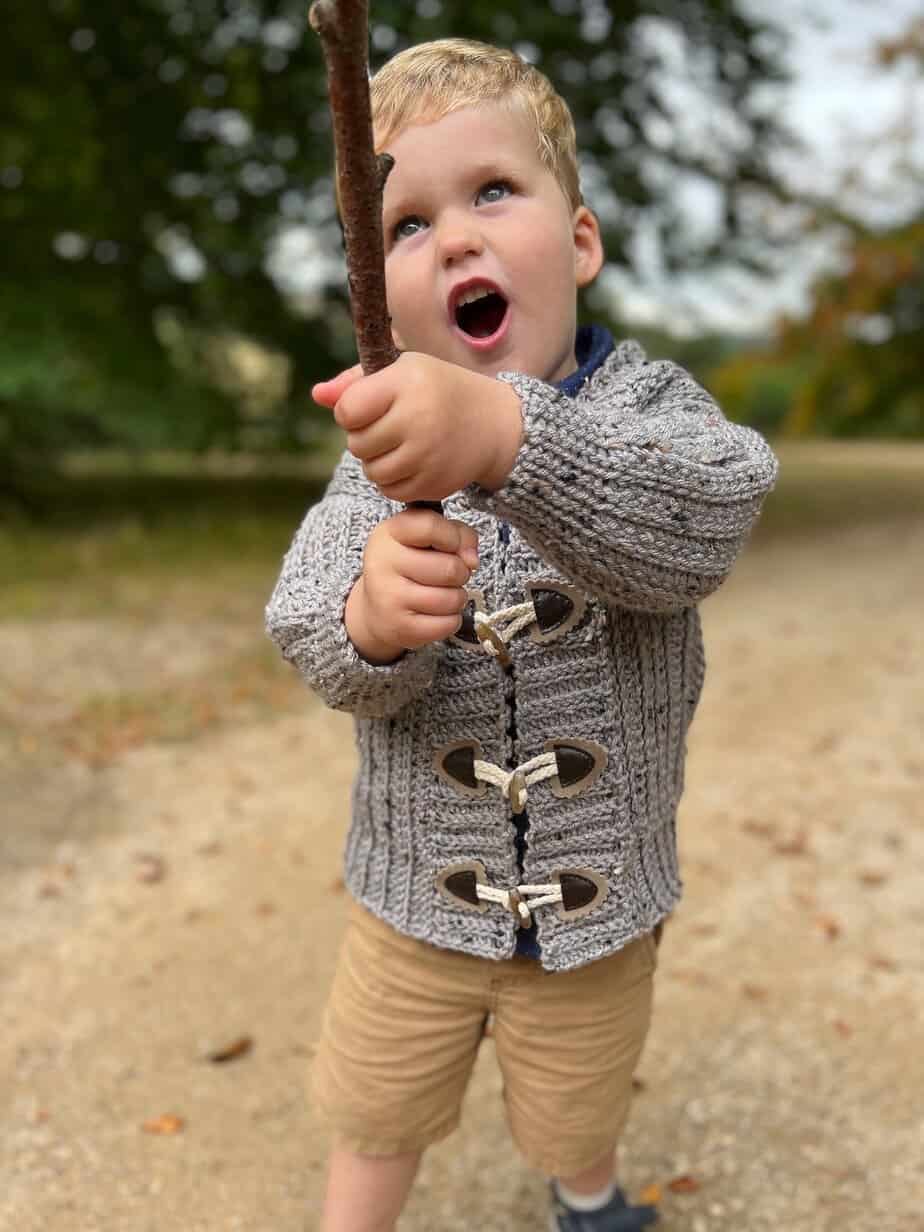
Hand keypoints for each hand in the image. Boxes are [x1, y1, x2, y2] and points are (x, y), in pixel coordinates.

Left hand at [313, 352, 522, 501]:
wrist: (493, 424)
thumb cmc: (438, 390)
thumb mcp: (402, 372)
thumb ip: (355, 383)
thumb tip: (316, 395)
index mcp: (406, 383)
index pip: (348, 410)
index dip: (351, 411)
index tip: (368, 407)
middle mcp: (417, 419)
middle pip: (357, 444)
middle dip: (365, 438)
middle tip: (390, 427)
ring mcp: (426, 455)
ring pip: (372, 471)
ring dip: (377, 461)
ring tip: (400, 445)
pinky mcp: (433, 483)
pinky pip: (390, 491)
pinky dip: (394, 480)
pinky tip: (411, 462)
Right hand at [344, 508, 479, 662]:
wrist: (376, 609)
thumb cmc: (408, 566)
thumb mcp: (426, 538)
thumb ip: (457, 534)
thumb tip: (472, 560)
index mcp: (390, 533)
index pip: (430, 527)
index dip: (454, 538)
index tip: (454, 546)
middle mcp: (383, 563)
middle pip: (450, 568)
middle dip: (461, 573)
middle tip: (449, 576)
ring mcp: (390, 597)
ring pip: (452, 598)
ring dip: (457, 598)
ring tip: (442, 594)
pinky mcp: (401, 627)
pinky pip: (448, 624)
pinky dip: (451, 620)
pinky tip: (437, 613)